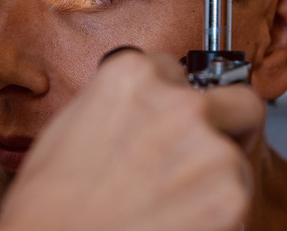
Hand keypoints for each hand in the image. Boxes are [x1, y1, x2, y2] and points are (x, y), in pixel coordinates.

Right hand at [0, 50, 263, 230]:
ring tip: (168, 198)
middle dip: (225, 122)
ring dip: (211, 174)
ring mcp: (209, 147)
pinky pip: (236, 196)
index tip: (164, 120)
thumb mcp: (70, 122)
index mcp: (134, 75)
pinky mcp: (230, 194)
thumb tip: (140, 108)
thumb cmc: (50, 197)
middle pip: (235, 100)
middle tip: (198, 152)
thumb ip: (118, 102)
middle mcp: (179, 102)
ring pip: (235, 154)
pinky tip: (175, 217)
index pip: (175, 70)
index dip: (168, 100)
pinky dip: (214, 209)